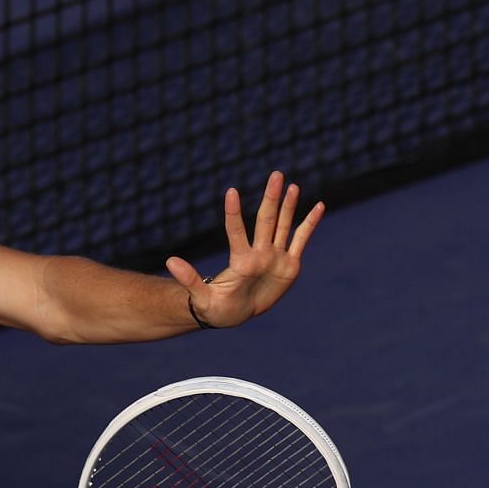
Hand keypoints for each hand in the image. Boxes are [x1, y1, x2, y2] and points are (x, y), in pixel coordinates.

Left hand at [167, 171, 324, 327]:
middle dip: (271, 198)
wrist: (233, 313)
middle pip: (266, 220)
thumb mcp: (201, 298)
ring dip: (288, 206)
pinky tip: (318, 206)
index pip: (236, 231)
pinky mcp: (289, 265)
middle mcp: (259, 253)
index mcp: (240, 261)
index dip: (233, 214)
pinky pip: (301, 240)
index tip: (231, 192)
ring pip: (283, 225)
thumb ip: (189, 279)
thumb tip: (169, 261)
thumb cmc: (215, 307)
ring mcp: (275, 257)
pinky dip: (309, 224)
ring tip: (292, 185)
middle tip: (275, 174)